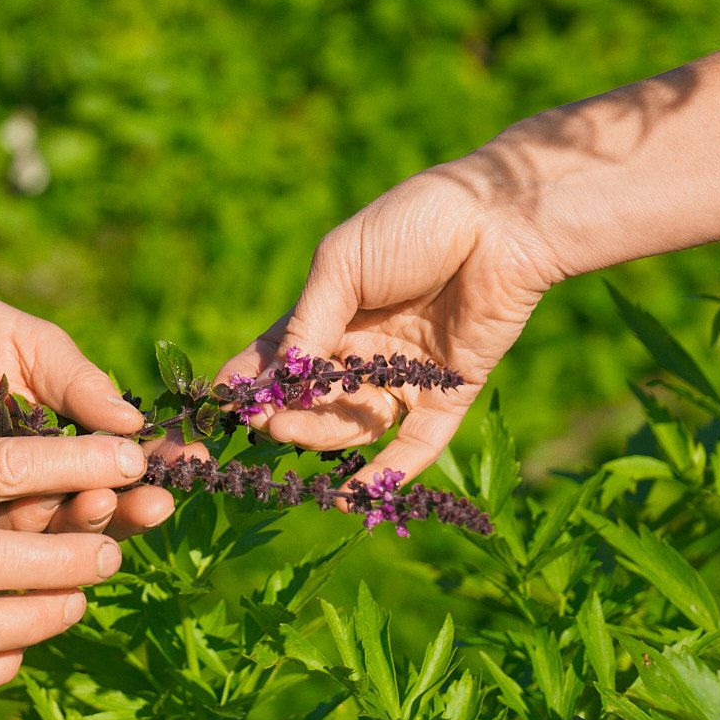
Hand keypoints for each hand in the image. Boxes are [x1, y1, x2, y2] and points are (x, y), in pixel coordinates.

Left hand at [0, 293, 175, 537]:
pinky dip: (34, 533)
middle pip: (101, 500)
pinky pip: (6, 541)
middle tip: (156, 498)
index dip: (159, 461)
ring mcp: (4, 507)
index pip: (121, 456)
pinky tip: (55, 515)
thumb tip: (132, 423)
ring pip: (60, 527)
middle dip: (133, 502)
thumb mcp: (16, 338)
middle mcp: (41, 476)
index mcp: (62, 432)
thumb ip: (70, 374)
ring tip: (108, 502)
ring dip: (93, 520)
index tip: (194, 462)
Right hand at [221, 157, 565, 480]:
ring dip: (321, 434)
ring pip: (355, 424)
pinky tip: (354, 499)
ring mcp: (405, 375)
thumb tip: (275, 380)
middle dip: (285, 412)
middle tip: (264, 421)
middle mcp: (363, 350)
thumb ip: (308, 324)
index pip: (277, 358)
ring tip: (289, 432)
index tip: (221, 404)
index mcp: (329, 313)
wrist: (498, 221)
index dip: (248, 381)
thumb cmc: (411, 226)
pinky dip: (387, 474)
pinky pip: (416, 443)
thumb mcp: (342, 266)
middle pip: (314, 398)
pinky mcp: (449, 393)